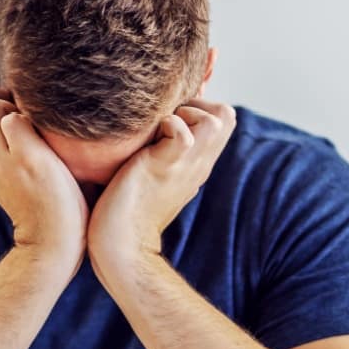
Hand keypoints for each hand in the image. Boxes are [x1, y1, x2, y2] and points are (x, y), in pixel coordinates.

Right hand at [0, 87, 87, 269]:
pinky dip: (31, 121)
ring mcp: (0, 157)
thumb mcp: (5, 165)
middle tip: (18, 111)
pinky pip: (16, 119)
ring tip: (30, 127)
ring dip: (11, 105)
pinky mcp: (26, 159)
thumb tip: (6, 96)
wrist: (50, 240)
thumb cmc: (37, 196)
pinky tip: (43, 141)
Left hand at [88, 99, 236, 284]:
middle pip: (227, 114)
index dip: (199, 107)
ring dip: (185, 113)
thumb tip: (152, 128)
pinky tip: (146, 143)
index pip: (223, 119)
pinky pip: (182, 132)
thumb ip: (163, 152)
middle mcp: (199, 162)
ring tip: (157, 132)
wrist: (120, 244)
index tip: (169, 119)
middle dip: (197, 104)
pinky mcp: (165, 166)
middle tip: (165, 121)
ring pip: (217, 118)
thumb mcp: (156, 173)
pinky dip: (166, 126)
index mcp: (198, 163)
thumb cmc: (126, 209)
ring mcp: (186, 165)